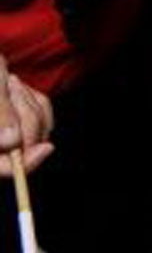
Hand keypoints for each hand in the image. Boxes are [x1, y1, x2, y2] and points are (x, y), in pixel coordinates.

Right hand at [0, 55, 53, 176]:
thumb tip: (12, 141)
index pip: (4, 168)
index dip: (26, 162)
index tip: (46, 148)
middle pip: (25, 146)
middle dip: (26, 114)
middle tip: (11, 87)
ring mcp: (7, 134)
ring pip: (39, 128)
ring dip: (29, 102)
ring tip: (8, 84)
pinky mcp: (19, 121)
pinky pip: (43, 114)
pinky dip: (35, 99)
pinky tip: (17, 87)